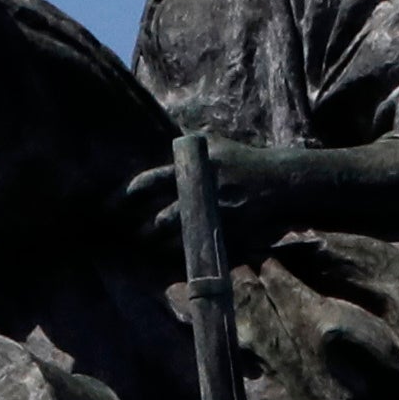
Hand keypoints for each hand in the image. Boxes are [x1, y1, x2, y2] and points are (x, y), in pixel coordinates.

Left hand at [124, 138, 398, 248]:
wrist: (285, 183)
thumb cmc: (248, 162)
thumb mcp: (219, 145)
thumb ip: (193, 143)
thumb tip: (173, 137)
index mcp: (194, 168)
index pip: (151, 182)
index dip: (128, 195)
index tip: (113, 205)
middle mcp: (202, 192)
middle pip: (160, 219)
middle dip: (141, 231)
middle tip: (128, 236)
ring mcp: (215, 217)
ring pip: (178, 240)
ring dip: (160, 249)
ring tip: (148, 251)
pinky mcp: (229, 236)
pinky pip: (200, 252)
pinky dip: (186, 259)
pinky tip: (174, 262)